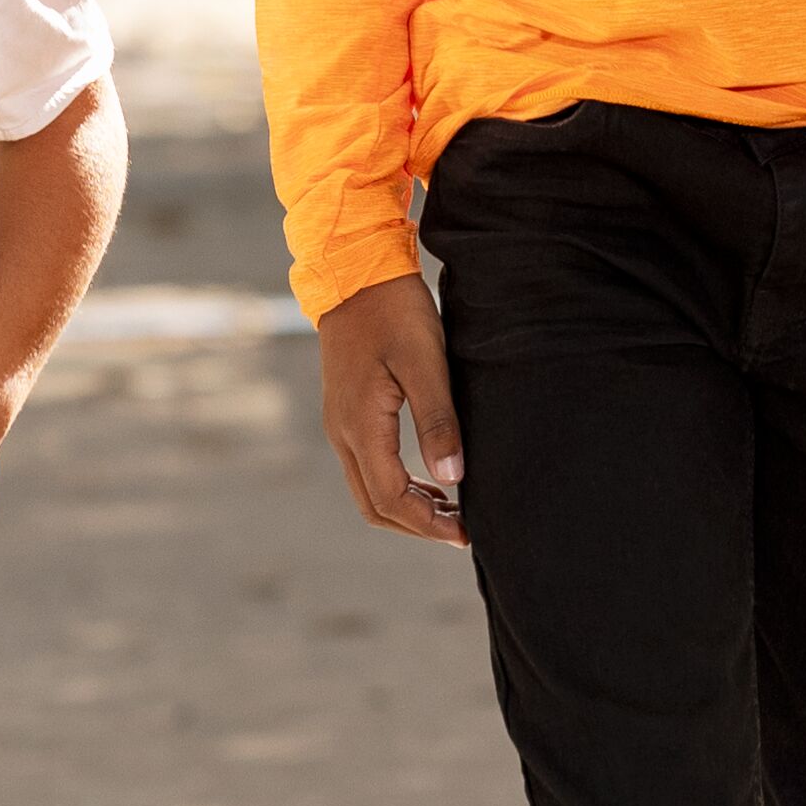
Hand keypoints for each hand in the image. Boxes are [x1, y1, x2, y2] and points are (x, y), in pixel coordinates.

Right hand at [313, 275, 465, 546]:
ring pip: (368, 489)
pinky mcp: (346, 412)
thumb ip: (438, 422)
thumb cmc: (393, 311)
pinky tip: (430, 479)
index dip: (428, 524)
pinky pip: (367, 466)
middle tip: (461, 531)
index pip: (390, 498)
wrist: (354, 272)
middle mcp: (342, 432)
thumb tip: (453, 479)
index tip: (465, 533)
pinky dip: (398, 485)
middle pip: (374, 505)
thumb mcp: (425, 363)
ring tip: (451, 510)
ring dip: (408, 507)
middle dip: (417, 525)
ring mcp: (340, 423)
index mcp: (360, 425)